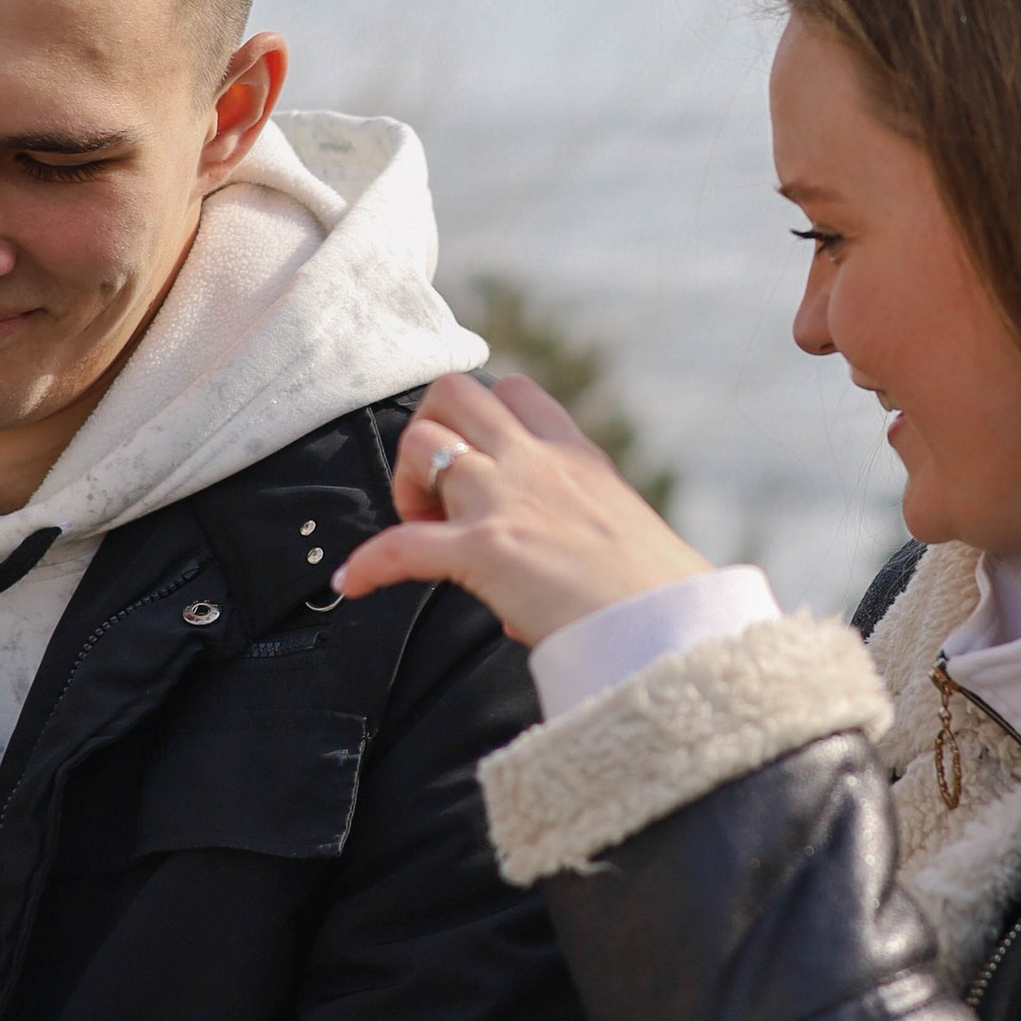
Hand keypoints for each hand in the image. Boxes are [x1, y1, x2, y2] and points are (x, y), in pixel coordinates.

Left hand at [335, 374, 709, 645]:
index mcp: (575, 457)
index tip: (475, 462)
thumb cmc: (659, 596)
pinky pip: (402, 546)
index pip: (515, 392)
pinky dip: (369, 564)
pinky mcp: (486, 550)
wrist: (669, 627)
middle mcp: (538, 464)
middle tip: (438, 495)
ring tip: (417, 528)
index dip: (479, 417)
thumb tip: (517, 606)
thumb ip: (572, 550)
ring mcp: (508, 500)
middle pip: (455, 392)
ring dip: (405, 483)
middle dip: (430, 431)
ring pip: (423, 442)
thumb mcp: (622, 541)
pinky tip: (352, 584)